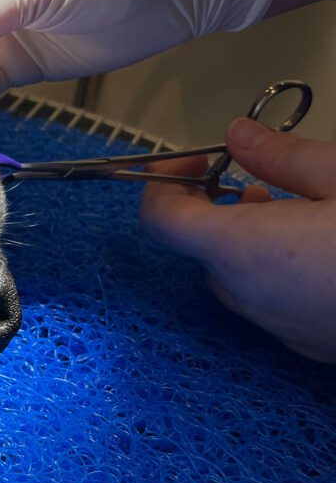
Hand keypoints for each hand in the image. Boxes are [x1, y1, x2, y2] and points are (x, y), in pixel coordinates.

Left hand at [140, 118, 335, 361]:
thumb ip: (283, 156)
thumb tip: (239, 136)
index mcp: (243, 250)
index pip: (162, 219)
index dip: (163, 182)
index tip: (190, 160)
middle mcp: (250, 297)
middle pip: (200, 249)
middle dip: (214, 208)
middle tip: (251, 178)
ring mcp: (281, 329)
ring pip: (235, 278)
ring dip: (246, 239)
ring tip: (291, 207)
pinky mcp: (312, 346)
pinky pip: (271, 302)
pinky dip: (276, 269)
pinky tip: (322, 248)